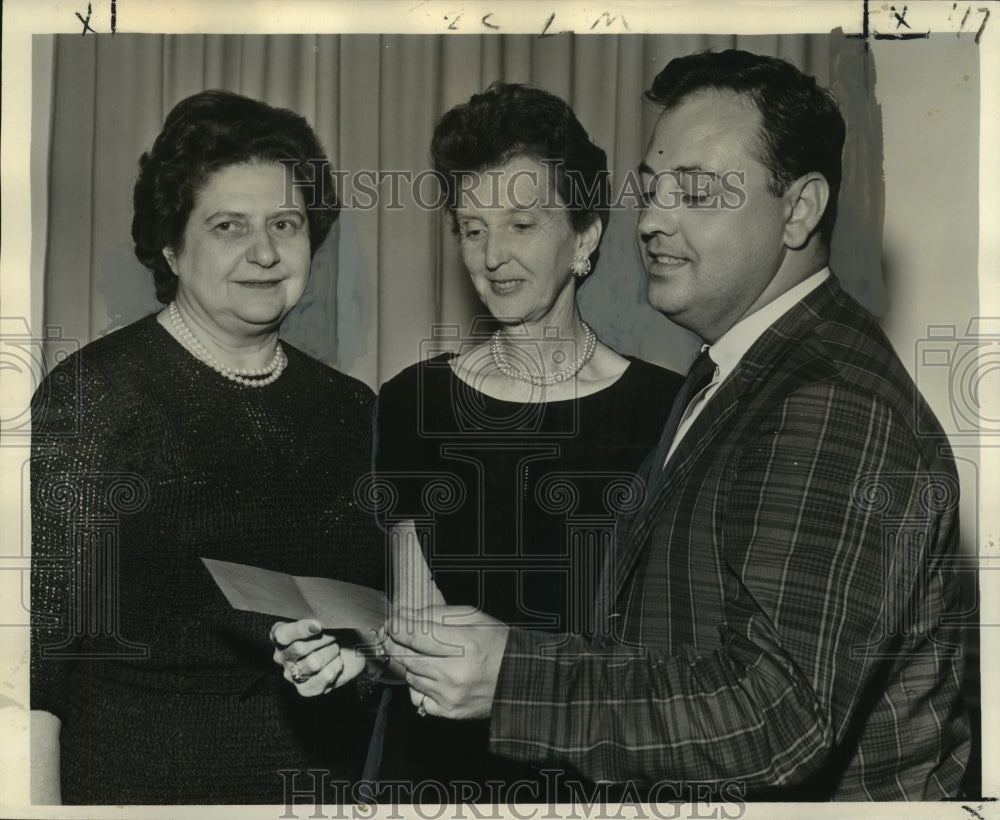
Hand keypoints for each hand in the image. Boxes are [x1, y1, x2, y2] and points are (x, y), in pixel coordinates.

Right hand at [269, 619, 364, 695]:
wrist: (350, 649)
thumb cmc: (333, 629)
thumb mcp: (324, 618)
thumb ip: (316, 617)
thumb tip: (318, 623)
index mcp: (280, 634)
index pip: (282, 634)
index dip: (300, 630)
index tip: (319, 626)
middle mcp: (281, 656)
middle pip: (299, 648)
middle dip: (323, 639)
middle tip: (335, 635)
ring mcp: (292, 675)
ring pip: (313, 663)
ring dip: (331, 653)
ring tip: (336, 648)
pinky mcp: (305, 690)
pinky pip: (324, 678)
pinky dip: (336, 667)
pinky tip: (337, 661)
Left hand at [383, 606, 508, 719]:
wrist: (518, 680)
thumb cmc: (497, 645)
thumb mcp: (474, 618)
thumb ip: (437, 614)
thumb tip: (405, 615)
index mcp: (465, 644)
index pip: (416, 635)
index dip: (397, 627)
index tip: (392, 622)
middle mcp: (455, 672)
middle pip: (407, 657)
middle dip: (393, 643)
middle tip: (389, 635)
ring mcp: (450, 694)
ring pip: (410, 676)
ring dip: (408, 663)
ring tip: (418, 653)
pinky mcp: (448, 711)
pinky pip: (417, 696)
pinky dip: (418, 685)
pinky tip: (429, 675)